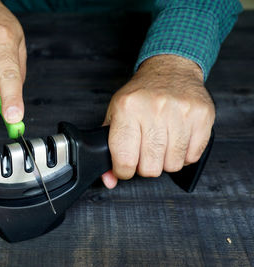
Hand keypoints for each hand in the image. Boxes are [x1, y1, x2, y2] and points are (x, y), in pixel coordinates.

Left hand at [101, 55, 214, 188]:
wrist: (170, 69)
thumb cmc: (140, 95)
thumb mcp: (115, 115)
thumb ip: (108, 149)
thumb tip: (109, 180)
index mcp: (126, 109)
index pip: (124, 160)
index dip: (123, 171)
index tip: (125, 167)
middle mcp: (153, 109)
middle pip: (150, 167)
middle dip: (145, 166)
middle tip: (144, 152)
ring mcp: (180, 112)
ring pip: (172, 165)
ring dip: (165, 160)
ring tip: (161, 143)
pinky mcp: (201, 116)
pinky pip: (192, 156)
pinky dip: (183, 155)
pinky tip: (176, 139)